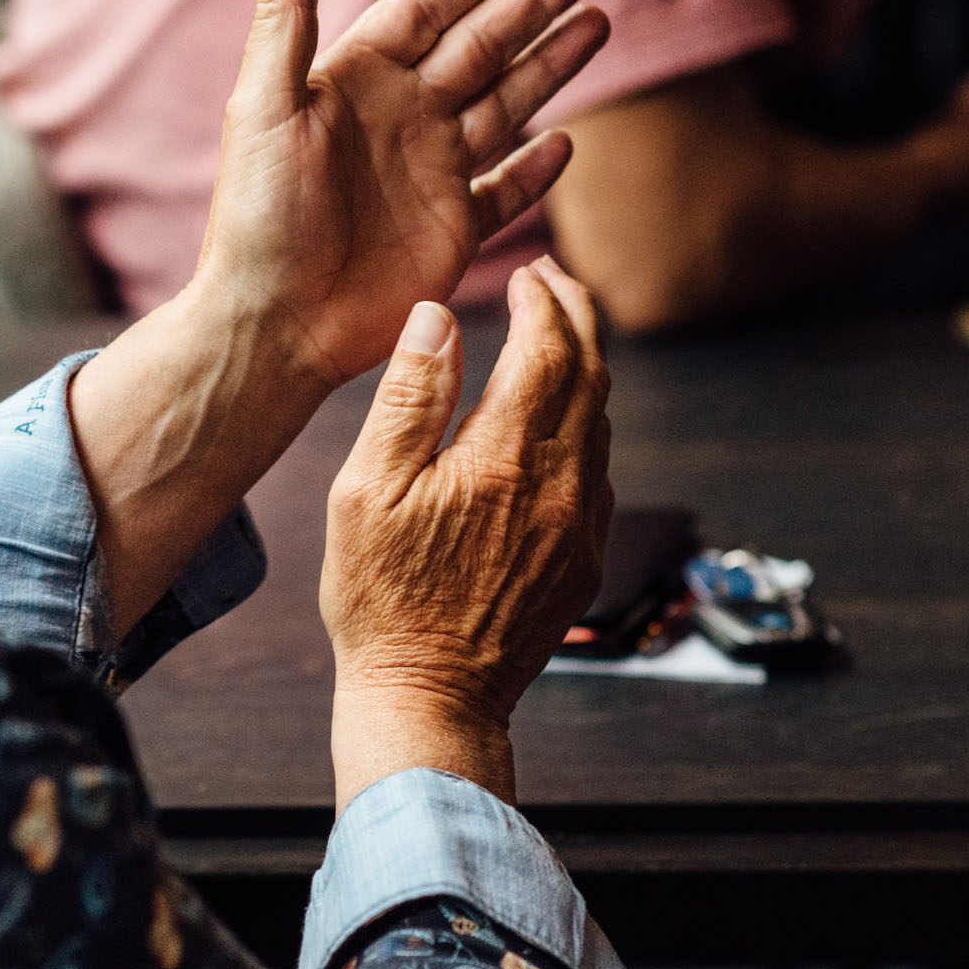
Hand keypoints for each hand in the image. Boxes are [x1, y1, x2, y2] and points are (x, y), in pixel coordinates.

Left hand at [189, 0, 609, 392]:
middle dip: (536, 3)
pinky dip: (535, 169)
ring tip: (600, 22)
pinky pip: (503, 192)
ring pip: (505, 106)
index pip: (424, 12)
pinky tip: (566, 141)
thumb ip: (284, 19)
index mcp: (354, 82)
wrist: (273, 323)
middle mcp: (399, 120)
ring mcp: (429, 174)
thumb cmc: (258, 218)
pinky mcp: (451, 232)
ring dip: (552, 65)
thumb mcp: (264, 108)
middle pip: (482, 46)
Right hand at [319, 258, 611, 807]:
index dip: (541, 299)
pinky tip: (554, 420)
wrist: (431, 697)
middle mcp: (559, 487)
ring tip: (555, 335)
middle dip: (576, 315)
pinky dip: (584, 422)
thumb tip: (438, 318)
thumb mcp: (367, 491)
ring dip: (585, 365)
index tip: (526, 271)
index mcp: (504, 460)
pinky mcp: (583, 557)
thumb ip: (409, 399)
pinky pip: (597, 470)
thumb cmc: (381, 598)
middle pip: (591, 373)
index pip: (546, 349)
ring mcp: (579, 525)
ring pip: (601, 420)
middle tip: (553, 279)